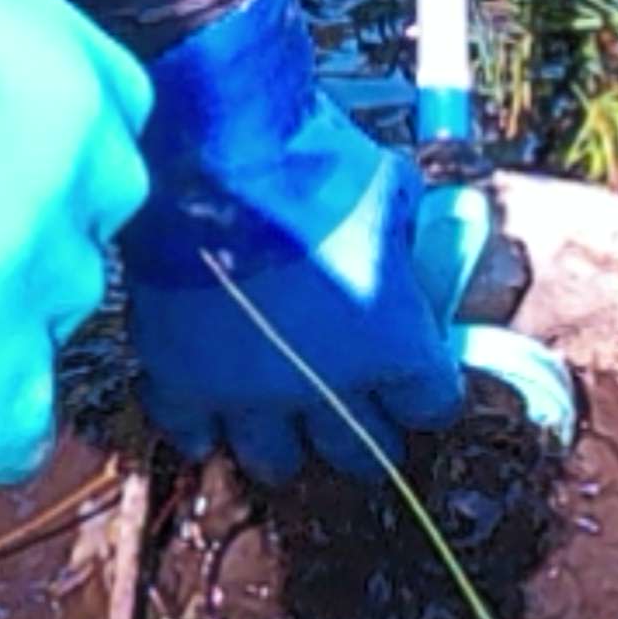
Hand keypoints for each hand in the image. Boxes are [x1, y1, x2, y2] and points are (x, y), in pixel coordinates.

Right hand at [119, 0, 542, 487]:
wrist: (216, 158)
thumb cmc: (314, 165)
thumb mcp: (393, 194)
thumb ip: (408, 239)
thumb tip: (408, 246)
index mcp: (395, 346)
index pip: (432, 405)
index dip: (428, 394)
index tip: (420, 383)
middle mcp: (329, 388)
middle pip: (361, 451)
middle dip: (367, 439)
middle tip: (361, 425)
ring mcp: (252, 393)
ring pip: (276, 461)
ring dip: (286, 448)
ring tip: (283, 433)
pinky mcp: (184, 381)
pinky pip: (193, 434)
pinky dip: (201, 430)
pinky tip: (207, 424)